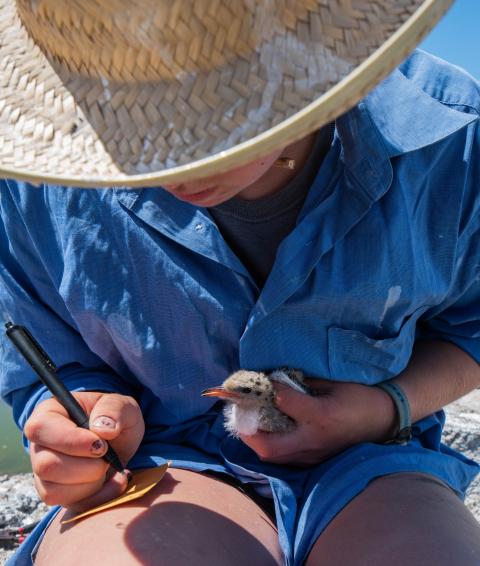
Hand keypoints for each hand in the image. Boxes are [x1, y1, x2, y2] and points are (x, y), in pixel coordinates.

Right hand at [24, 391, 144, 508]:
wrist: (121, 440)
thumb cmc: (116, 417)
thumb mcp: (122, 405)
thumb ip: (114, 409)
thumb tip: (102, 428)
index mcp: (49, 413)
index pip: (40, 428)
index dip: (71, 440)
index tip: (101, 445)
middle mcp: (40, 444)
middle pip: (46, 465)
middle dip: (85, 467)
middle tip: (108, 458)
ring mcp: (44, 472)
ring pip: (54, 490)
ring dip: (91, 483)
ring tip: (110, 467)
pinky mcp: (56, 493)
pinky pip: (68, 505)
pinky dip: (96, 497)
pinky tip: (113, 482)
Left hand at [240, 378, 395, 465]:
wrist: (385, 419)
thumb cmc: (360, 395)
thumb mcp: (333, 382)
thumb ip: (304, 382)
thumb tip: (277, 379)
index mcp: (320, 415)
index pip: (283, 402)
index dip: (268, 388)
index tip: (261, 379)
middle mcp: (313, 439)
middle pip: (269, 446)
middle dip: (248, 431)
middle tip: (240, 413)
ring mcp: (314, 454)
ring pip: (274, 457)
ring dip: (256, 441)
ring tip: (248, 422)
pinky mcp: (315, 460)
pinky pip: (285, 458)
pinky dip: (270, 445)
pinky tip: (267, 431)